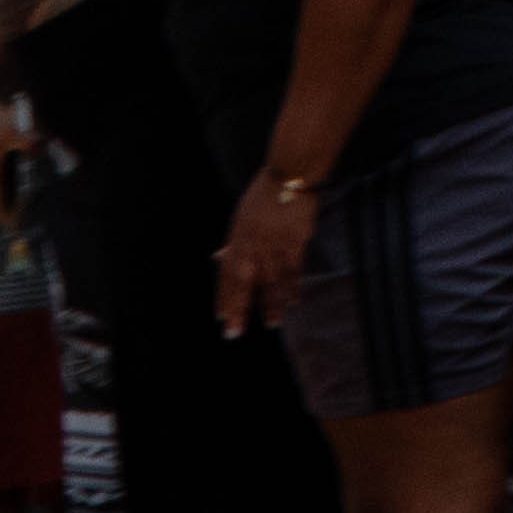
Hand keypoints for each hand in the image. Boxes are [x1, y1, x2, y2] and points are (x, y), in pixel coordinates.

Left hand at [210, 170, 317, 337]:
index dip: (223, 298)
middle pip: (243, 284)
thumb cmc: (263, 196)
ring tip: (272, 325)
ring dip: (271, 305)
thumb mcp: (240, 217)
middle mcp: (252, 247)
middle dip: (238, 309)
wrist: (288, 178)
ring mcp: (274, 247)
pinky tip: (294, 303)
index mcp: (236, 240)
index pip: (226, 275)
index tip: (221, 318)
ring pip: (271, 282)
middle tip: (233, 333)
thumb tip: (218, 257)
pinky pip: (294, 271)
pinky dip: (293, 288)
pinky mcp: (295, 244)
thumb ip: (232, 241)